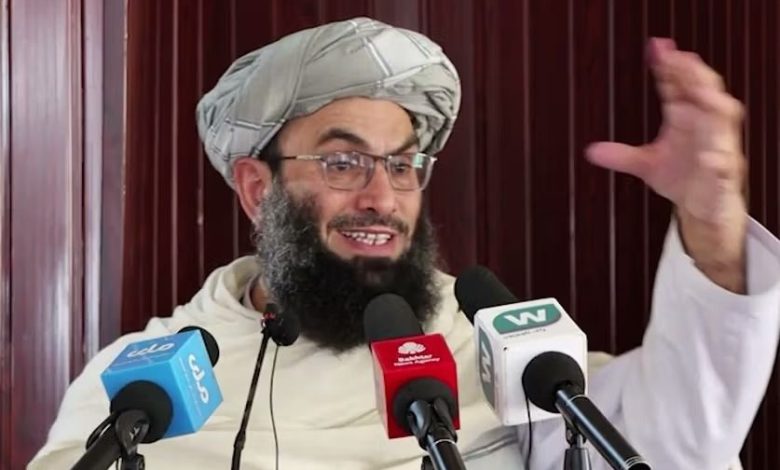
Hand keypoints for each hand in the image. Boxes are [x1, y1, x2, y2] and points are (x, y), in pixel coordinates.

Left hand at [585, 38, 746, 292]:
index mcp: (688, 120)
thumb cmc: (682, 178)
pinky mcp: (724, 177)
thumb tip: (590, 150)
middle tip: (677, 58)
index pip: (679, 88)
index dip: (670, 69)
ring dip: (713, 106)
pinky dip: (718, 160)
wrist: (703, 208)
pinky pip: (725, 166)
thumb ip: (620, 155)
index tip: (656, 51)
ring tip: (696, 91)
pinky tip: (707, 157)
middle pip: (705, 94)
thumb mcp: (646, 165)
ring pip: (723, 122)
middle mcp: (705, 129)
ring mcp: (718, 150)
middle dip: (693, 75)